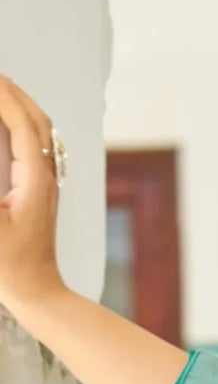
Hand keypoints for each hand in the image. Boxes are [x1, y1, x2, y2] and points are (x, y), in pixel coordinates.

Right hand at [0, 74, 64, 312]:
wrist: (38, 294)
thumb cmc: (11, 268)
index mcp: (36, 183)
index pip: (24, 128)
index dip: (5, 100)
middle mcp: (47, 179)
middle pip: (39, 123)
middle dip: (15, 93)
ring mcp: (47, 186)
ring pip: (42, 134)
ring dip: (22, 106)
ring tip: (1, 88)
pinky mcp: (41, 194)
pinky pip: (36, 148)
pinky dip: (22, 126)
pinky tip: (10, 124)